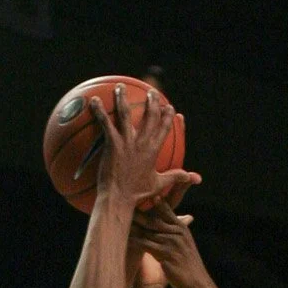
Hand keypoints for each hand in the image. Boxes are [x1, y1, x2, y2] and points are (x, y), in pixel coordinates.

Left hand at [87, 84, 199, 213]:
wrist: (118, 200)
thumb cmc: (136, 194)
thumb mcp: (158, 184)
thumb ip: (175, 177)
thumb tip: (194, 178)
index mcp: (154, 150)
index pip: (165, 127)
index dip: (168, 115)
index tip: (169, 107)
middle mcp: (142, 142)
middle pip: (150, 115)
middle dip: (152, 101)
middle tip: (151, 92)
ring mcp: (127, 142)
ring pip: (126, 113)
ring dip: (123, 98)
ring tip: (120, 87)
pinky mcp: (113, 144)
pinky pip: (105, 123)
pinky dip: (99, 111)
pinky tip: (94, 101)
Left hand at [131, 196, 210, 287]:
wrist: (197, 283)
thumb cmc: (189, 266)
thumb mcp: (186, 245)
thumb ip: (177, 233)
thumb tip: (173, 225)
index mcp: (181, 227)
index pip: (165, 209)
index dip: (152, 202)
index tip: (138, 194)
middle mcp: (176, 232)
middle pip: (154, 218)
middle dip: (138, 212)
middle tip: (122, 204)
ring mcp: (171, 242)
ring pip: (148, 230)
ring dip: (133, 226)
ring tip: (118, 220)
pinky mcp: (165, 254)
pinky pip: (146, 244)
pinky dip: (134, 241)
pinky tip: (124, 239)